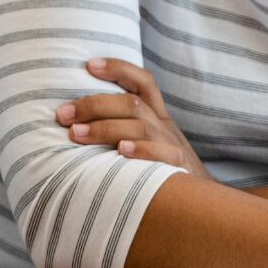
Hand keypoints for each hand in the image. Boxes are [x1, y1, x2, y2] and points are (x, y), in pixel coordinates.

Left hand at [57, 58, 207, 175]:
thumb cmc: (161, 168)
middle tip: (62, 115)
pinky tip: (120, 151)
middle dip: (94, 105)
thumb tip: (71, 122)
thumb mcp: (145, 142)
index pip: (143, 81)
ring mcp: (174, 146)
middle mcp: (164, 126)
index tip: (88, 65)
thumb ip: (118, 128)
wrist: (205, 202)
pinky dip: (142, 150)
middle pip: (132, 103)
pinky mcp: (181, 169)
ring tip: (76, 134)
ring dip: (105, 128)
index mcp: (156, 116)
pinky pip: (165, 154)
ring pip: (142, 126)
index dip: (118, 68)